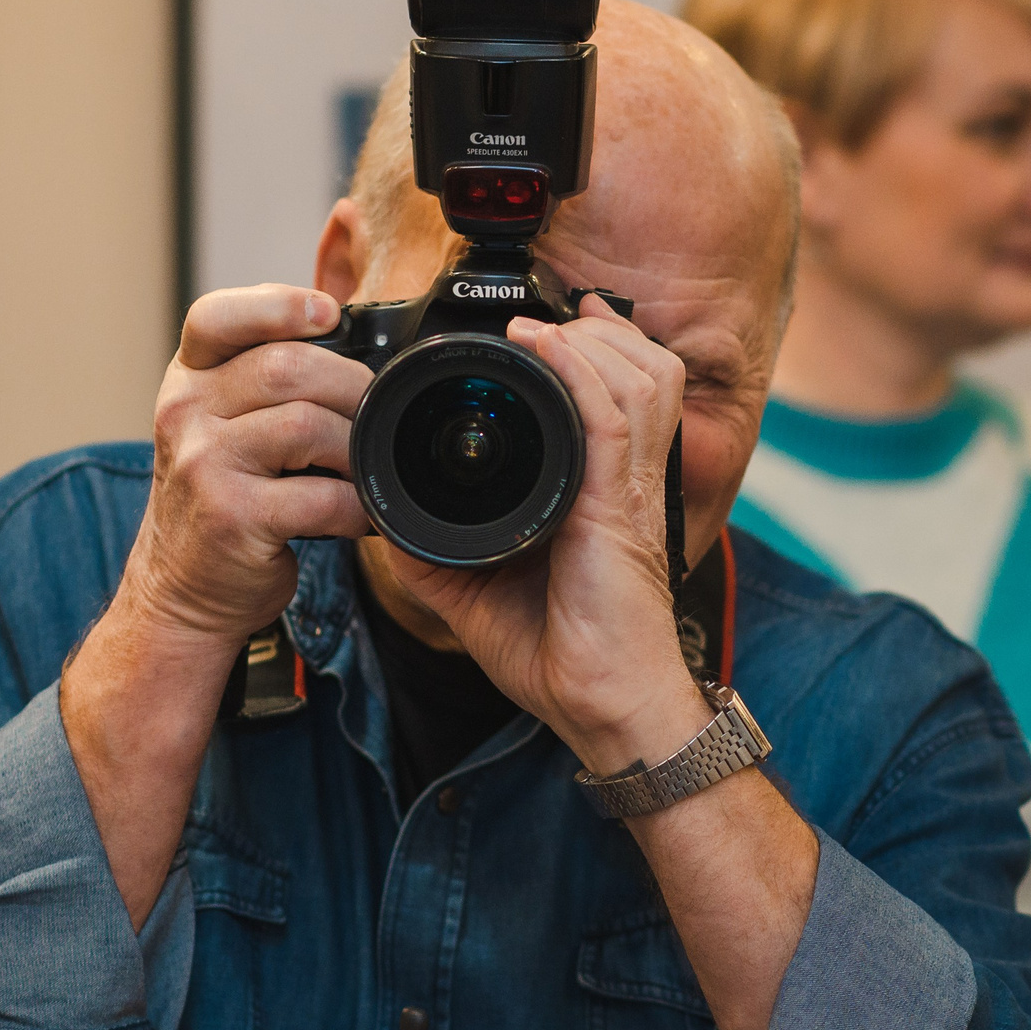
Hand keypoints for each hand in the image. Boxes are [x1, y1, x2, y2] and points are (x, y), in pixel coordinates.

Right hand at [105, 284, 373, 652]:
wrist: (181, 589)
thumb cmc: (223, 496)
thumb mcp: (222, 424)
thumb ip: (265, 380)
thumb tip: (362, 351)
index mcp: (189, 378)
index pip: (217, 317)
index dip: (277, 304)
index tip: (327, 313)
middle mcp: (185, 412)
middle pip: (287, 367)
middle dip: (351, 387)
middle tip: (375, 415)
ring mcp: (202, 463)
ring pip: (307, 425)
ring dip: (356, 449)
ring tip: (366, 468)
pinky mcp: (231, 516)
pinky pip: (320, 496)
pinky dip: (355, 507)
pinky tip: (358, 515)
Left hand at [385, 295, 709, 775]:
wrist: (602, 706)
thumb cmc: (563, 657)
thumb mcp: (481, 589)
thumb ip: (439, 550)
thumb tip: (384, 522)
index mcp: (609, 490)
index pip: (628, 394)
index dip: (599, 351)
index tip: (545, 329)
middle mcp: (631, 479)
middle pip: (646, 367)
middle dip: (601, 331)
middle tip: (540, 323)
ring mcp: (630, 489)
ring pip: (640, 376)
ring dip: (589, 340)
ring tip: (535, 330)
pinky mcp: (619, 507)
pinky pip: (611, 417)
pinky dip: (578, 371)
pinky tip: (540, 347)